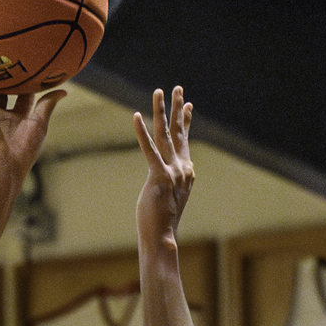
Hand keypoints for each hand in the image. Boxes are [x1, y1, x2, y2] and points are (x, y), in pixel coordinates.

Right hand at [0, 71, 63, 192]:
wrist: (1, 165)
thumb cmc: (23, 149)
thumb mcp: (39, 124)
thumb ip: (47, 105)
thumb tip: (63, 90)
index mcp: (19, 117)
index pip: (24, 94)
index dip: (27, 80)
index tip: (31, 62)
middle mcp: (2, 115)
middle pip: (2, 90)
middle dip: (3, 76)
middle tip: (5, 55)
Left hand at [134, 87, 194, 244]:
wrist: (162, 238)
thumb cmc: (160, 223)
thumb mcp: (165, 197)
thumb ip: (165, 183)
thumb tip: (162, 182)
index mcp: (185, 172)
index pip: (185, 141)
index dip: (186, 121)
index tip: (189, 105)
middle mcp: (183, 168)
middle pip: (179, 132)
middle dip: (178, 108)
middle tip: (178, 88)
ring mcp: (173, 172)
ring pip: (166, 134)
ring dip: (162, 111)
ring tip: (159, 91)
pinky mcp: (159, 177)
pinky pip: (149, 150)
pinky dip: (142, 132)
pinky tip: (137, 115)